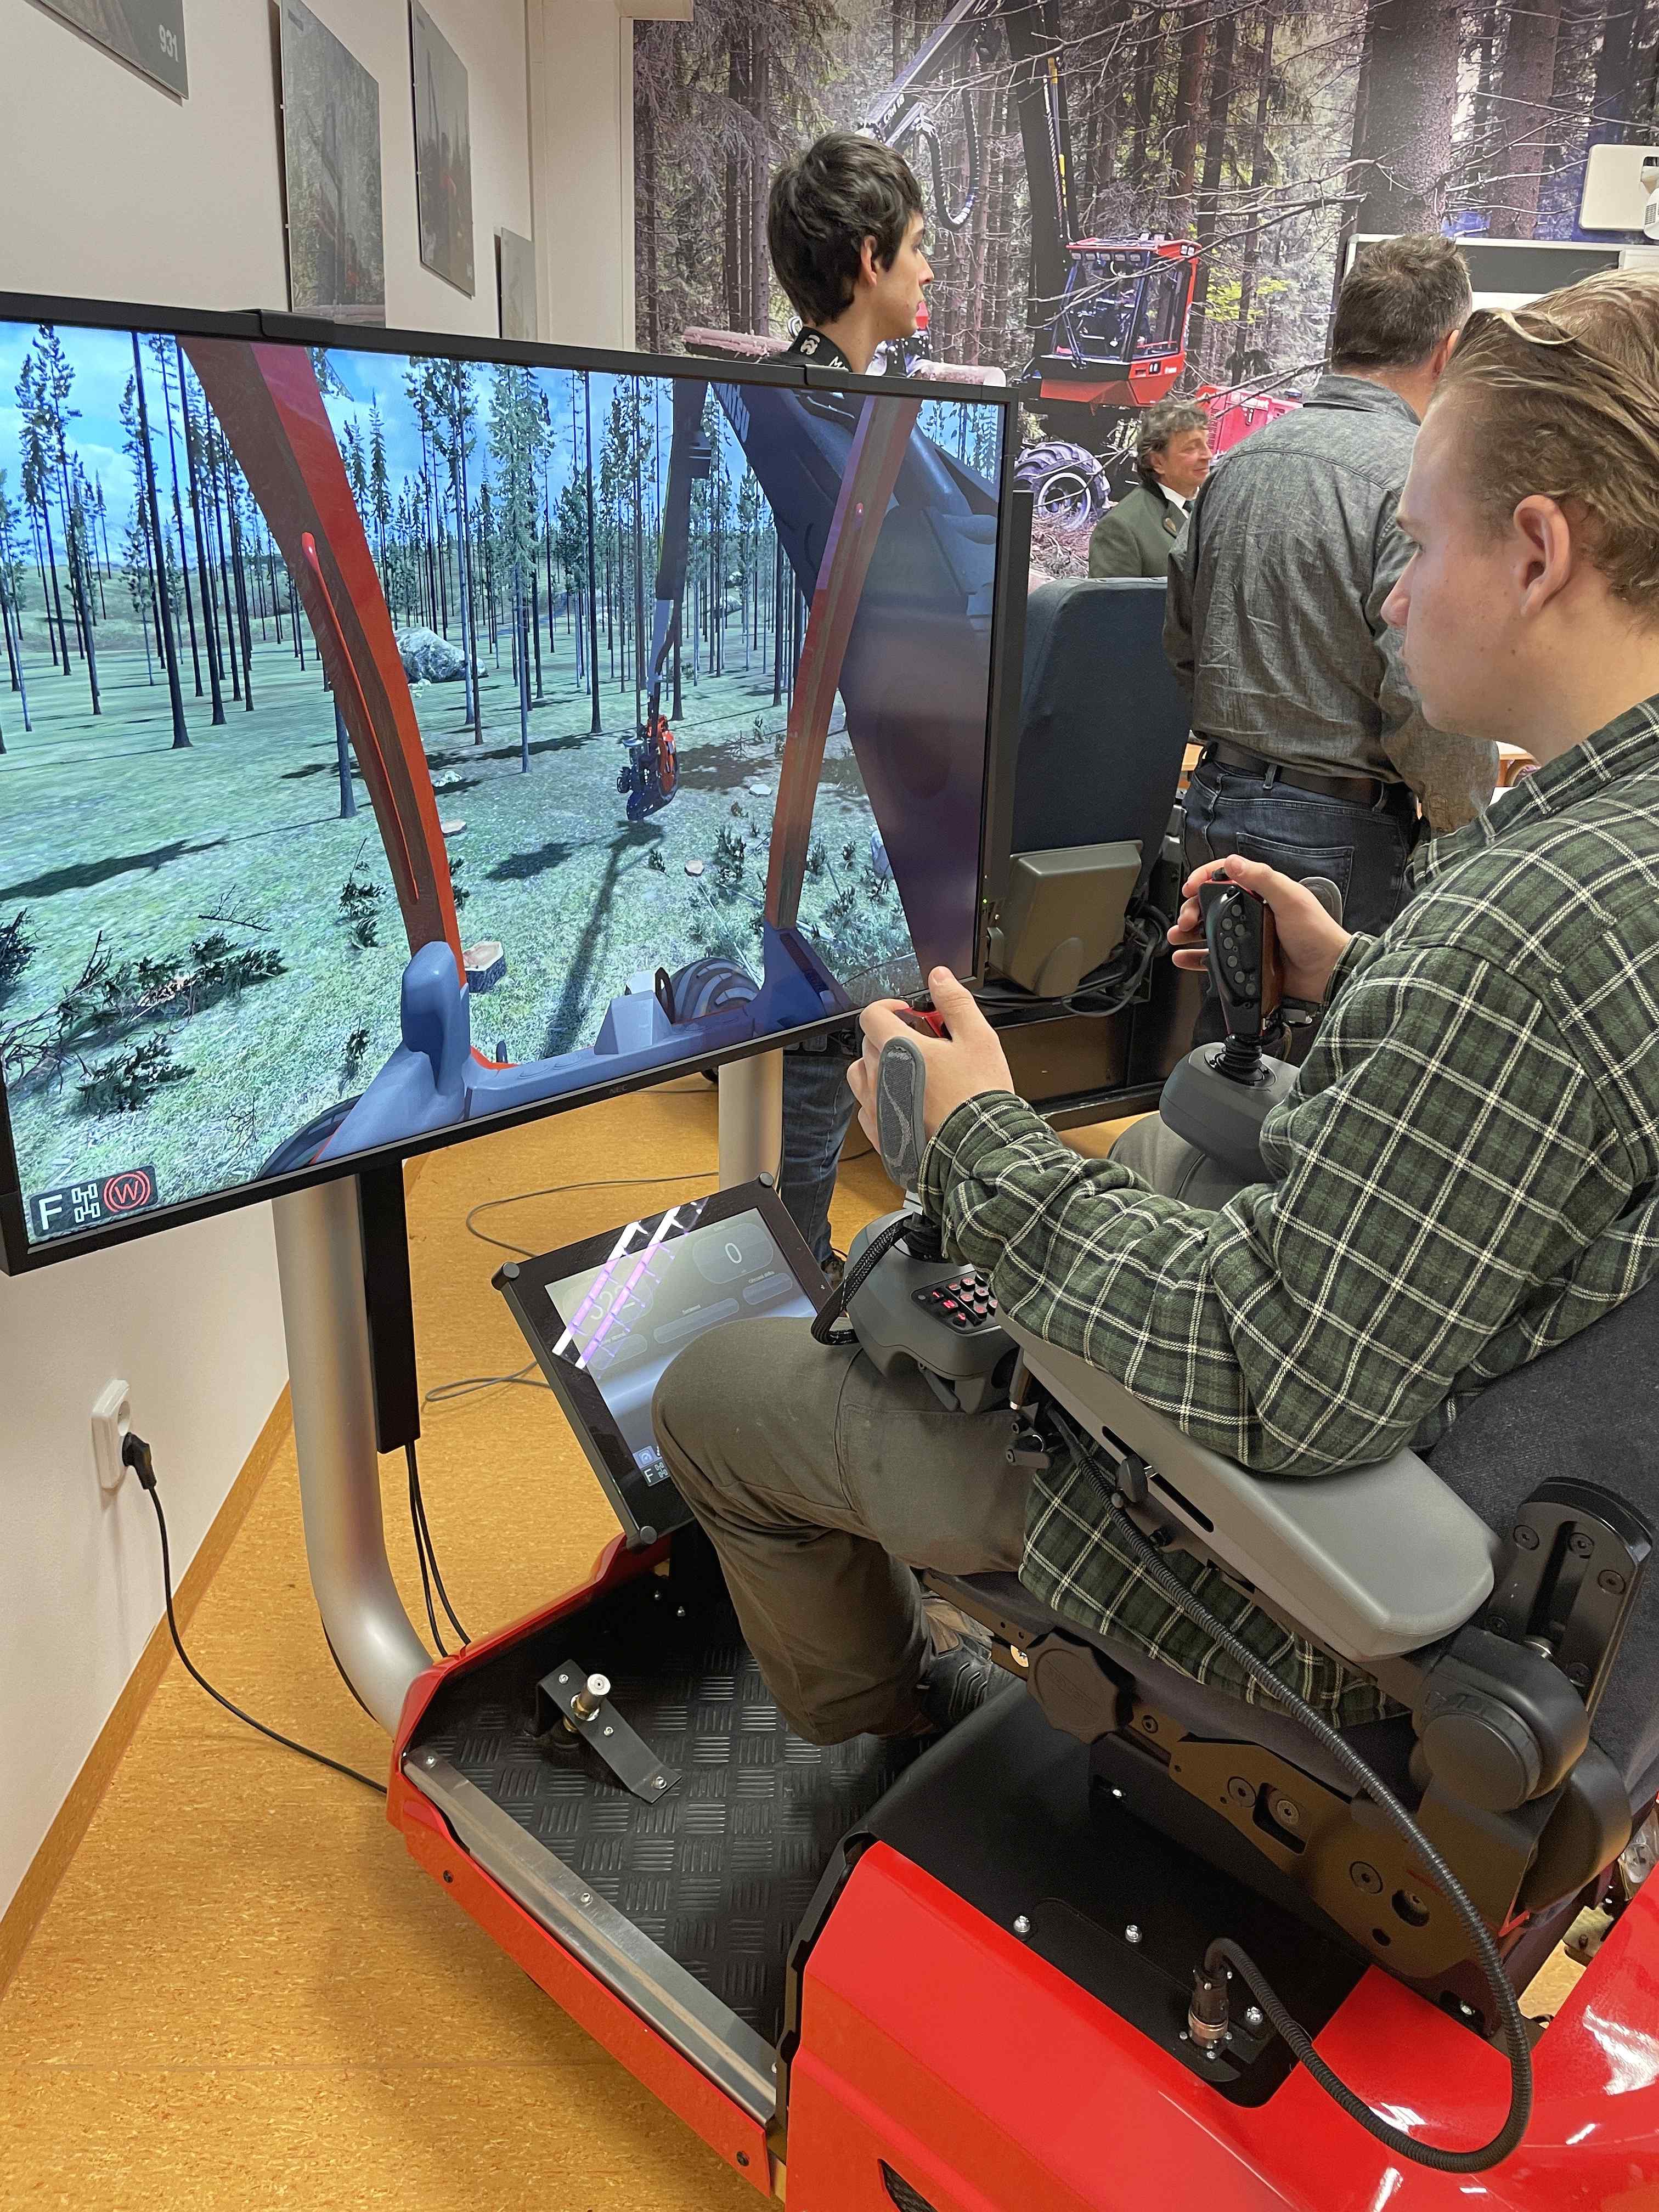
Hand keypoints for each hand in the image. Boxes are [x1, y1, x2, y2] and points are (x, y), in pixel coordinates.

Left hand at [848, 967, 1014, 1154]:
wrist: (980, 1147)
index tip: (907, 1011)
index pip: (872, 1015)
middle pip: (869, 1042)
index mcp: (898, 1049)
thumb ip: (954, 1003)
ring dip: (879, 1066)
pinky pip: (866, 1108)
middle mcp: (879, 1077)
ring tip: (908, 1070)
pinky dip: (879, 1099)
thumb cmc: (978, 1096)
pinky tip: (904, 1100)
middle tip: (924, 1044)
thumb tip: (939, 978)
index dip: (888, 1007)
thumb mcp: (977, 1038)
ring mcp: (876, 1107)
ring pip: (861, 1075)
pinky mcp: (880, 1132)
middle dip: (893, 1036)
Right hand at [1169, 854, 1350, 1004]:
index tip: (1191, 886)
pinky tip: (1185, 957)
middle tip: (1187, 918)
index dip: (1205, 877)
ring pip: (1209, 931)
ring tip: (1179, 935)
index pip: (1228, 875)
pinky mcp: (1245, 962)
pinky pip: (1214, 959)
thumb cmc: (1318, 935)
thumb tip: (1234, 862)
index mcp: (1263, 894)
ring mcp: (1248, 938)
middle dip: (1193, 908)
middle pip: (1212, 904)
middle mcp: (1253, 914)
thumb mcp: (1291, 899)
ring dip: (1189, 931)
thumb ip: (1263, 878)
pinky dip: (1196, 957)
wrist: (1328, 973)